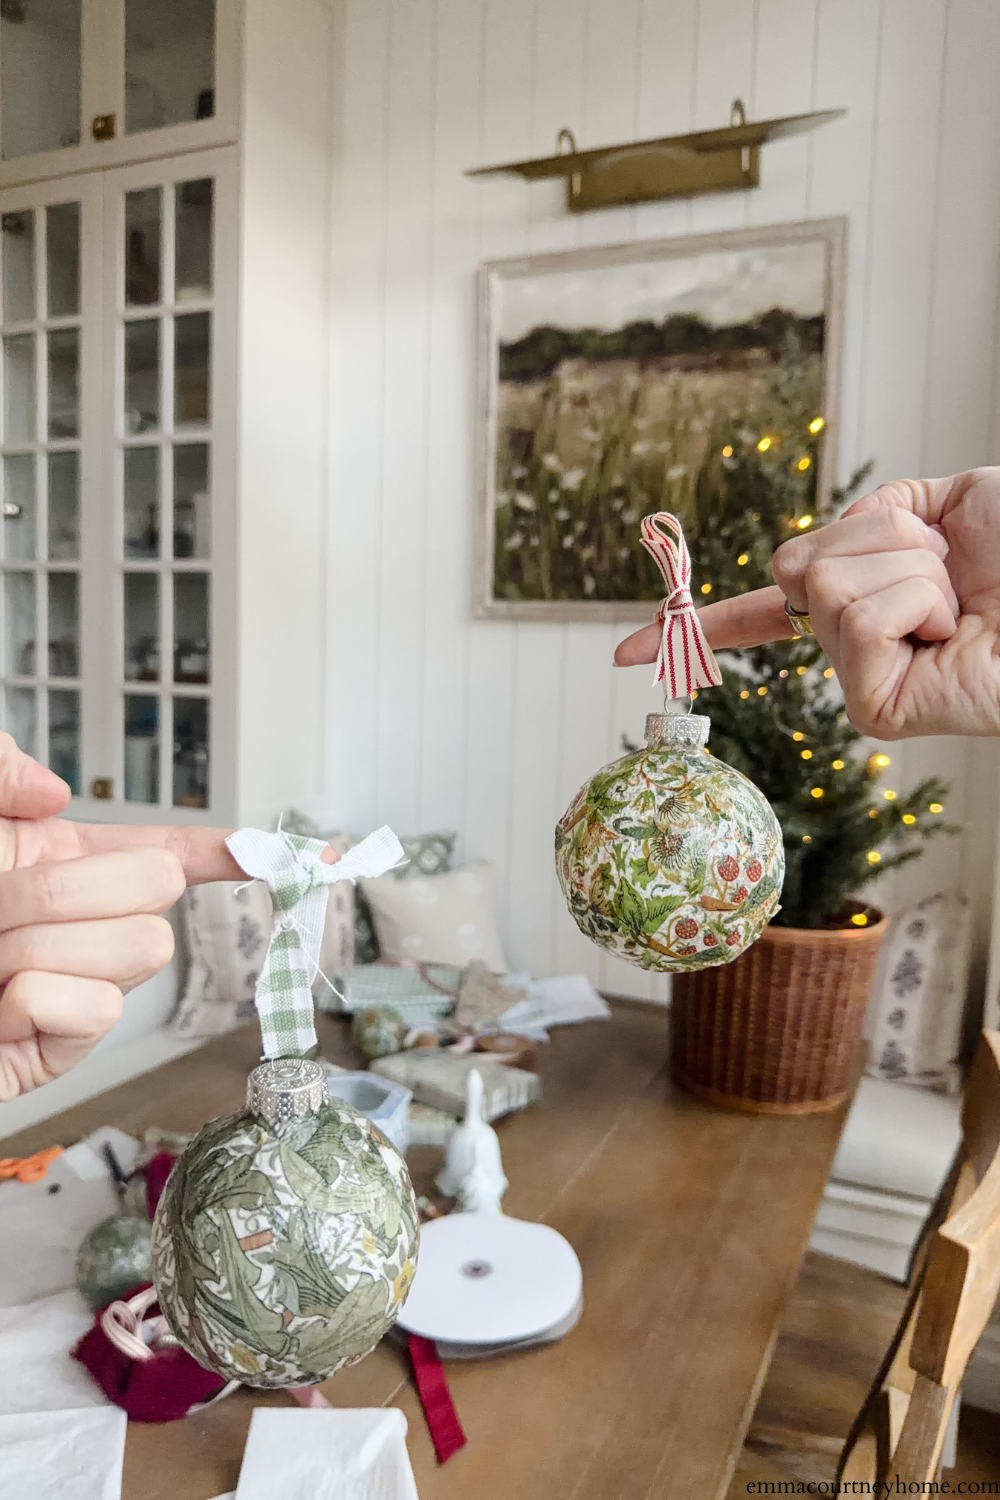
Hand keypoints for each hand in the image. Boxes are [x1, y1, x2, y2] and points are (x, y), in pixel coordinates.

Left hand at [0, 738, 337, 1100]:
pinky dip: (32, 996)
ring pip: (133, 948)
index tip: (305, 854)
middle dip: (76, 886)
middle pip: (156, 893)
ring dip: (40, 940)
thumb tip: (60, 798)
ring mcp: (69, 990)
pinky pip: (91, 1010)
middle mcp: (75, 927)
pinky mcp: (52, 1053)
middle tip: (1, 901)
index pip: (168, 854)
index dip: (233, 850)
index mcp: (59, 864)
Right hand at [615, 467, 999, 739]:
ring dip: (908, 564)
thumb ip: (873, 515)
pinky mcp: (878, 707)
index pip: (763, 614)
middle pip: (798, 563)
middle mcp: (855, 648)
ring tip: (959, 597)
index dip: (699, 626)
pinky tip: (951, 627)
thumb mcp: (948, 500)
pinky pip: (852, 614)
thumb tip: (806, 566)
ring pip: (825, 582)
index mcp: (867, 602)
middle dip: (877, 536)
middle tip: (946, 563)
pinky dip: (911, 597)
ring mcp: (864, 682)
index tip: (622, 656)